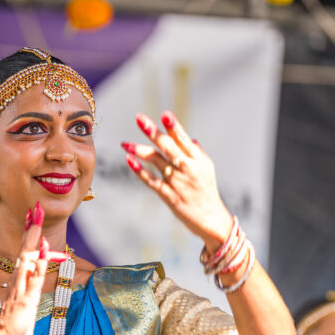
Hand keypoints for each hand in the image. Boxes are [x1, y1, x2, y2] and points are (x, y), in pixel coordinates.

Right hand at [0, 202, 69, 334]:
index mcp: (18, 278)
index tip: (32, 214)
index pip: (23, 250)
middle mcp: (18, 279)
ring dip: (33, 239)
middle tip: (36, 208)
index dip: (28, 232)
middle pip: (24, 248)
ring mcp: (21, 287)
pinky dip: (41, 261)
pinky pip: (35, 277)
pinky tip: (45, 249)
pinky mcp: (27, 298)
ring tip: (37, 220)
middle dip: (31, 228)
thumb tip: (32, 272)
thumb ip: (26, 284)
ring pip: (28, 258)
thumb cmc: (16, 321)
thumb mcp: (22, 298)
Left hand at [122, 111, 232, 250]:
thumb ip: (198, 153)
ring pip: (156, 161)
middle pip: (168, 146)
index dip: (174, 126)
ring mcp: (177, 182)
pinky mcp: (168, 195)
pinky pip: (151, 180)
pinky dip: (140, 171)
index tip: (165, 115)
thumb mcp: (208, 169)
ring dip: (139, 150)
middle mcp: (187, 168)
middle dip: (153, 131)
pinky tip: (129, 161)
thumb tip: (190, 139)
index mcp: (197, 159)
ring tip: (124, 144)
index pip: (183, 139)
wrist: (210, 219)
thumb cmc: (207, 192)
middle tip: (139, 118)